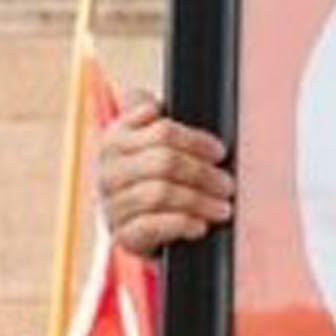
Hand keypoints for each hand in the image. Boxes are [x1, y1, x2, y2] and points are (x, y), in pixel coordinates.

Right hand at [99, 90, 233, 254]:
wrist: (144, 229)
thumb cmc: (155, 179)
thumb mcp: (152, 144)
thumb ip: (150, 119)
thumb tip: (145, 100)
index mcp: (114, 140)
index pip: (162, 132)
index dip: (196, 141)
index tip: (219, 152)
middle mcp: (108, 171)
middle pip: (164, 162)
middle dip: (202, 173)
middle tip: (227, 184)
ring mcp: (111, 205)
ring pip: (160, 194)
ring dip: (199, 201)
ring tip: (223, 208)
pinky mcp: (121, 236)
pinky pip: (151, 226)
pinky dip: (181, 224)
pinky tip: (200, 226)